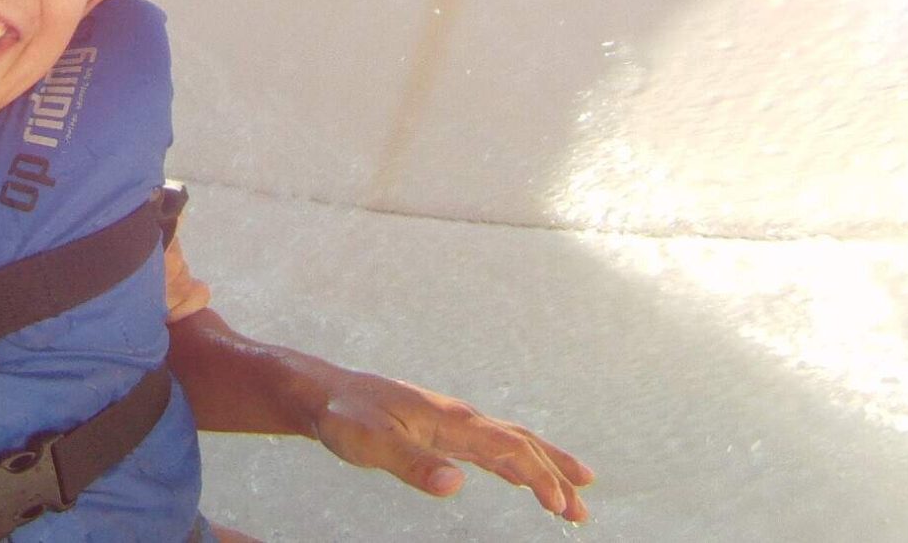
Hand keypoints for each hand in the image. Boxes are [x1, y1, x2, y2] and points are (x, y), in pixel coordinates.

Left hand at [309, 368, 593, 521]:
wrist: (324, 393)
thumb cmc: (344, 417)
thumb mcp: (372, 445)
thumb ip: (412, 465)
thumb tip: (456, 485)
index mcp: (451, 420)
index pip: (509, 447)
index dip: (539, 476)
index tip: (563, 506)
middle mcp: (459, 419)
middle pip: (521, 443)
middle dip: (556, 474)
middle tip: (583, 512)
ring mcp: (452, 423)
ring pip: (510, 443)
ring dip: (543, 469)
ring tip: (573, 497)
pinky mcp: (441, 431)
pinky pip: (491, 447)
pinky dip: (516, 462)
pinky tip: (520, 477)